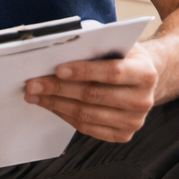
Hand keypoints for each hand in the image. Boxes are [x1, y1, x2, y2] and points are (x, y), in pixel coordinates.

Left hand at [24, 44, 158, 142]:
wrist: (145, 80)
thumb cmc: (125, 58)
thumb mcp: (119, 44)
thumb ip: (97, 45)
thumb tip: (60, 49)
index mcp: (144, 73)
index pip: (112, 73)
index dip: (84, 71)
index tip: (58, 69)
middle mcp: (142, 100)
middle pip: (94, 96)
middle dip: (59, 89)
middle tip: (33, 84)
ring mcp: (133, 121)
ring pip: (87, 115)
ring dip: (56, 104)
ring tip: (35, 95)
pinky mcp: (123, 135)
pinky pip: (87, 128)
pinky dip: (65, 116)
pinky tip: (51, 106)